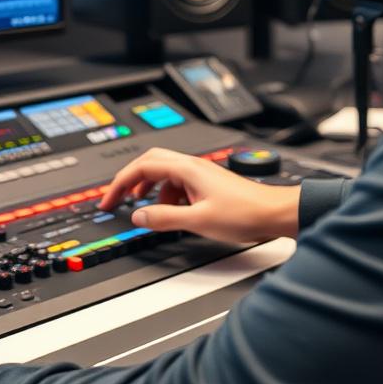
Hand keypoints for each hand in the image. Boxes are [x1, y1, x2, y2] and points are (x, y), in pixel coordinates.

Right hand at [99, 147, 300, 242]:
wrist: (274, 213)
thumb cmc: (244, 213)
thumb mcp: (197, 220)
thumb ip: (164, 218)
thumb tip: (138, 216)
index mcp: (186, 169)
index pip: (142, 166)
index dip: (120, 182)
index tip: (108, 199)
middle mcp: (192, 166)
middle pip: (150, 163)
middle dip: (131, 181)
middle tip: (118, 199)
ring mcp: (200, 174)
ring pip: (164, 174)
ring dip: (150, 191)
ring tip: (146, 211)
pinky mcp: (208, 184)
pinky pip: (178, 185)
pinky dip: (167, 197)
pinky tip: (172, 214)